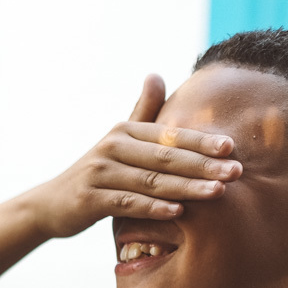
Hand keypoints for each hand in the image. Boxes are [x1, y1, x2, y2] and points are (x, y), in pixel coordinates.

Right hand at [31, 74, 242, 238]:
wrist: (50, 203)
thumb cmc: (96, 173)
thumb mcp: (117, 141)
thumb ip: (141, 112)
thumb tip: (156, 75)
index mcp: (124, 132)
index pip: (170, 135)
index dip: (201, 141)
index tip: (233, 147)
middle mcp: (111, 147)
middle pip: (165, 157)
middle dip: (203, 165)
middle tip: (236, 172)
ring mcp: (99, 174)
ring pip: (150, 181)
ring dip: (186, 188)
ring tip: (217, 193)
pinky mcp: (89, 200)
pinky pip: (126, 203)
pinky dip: (152, 208)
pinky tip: (178, 212)